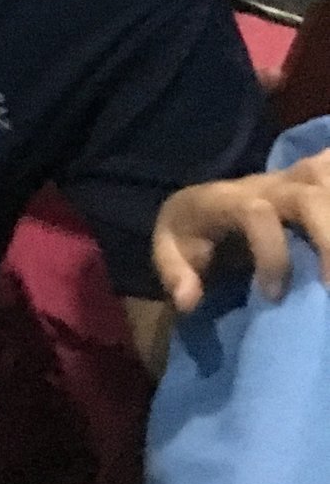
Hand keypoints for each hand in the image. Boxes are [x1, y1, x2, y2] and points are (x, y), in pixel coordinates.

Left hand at [153, 150, 329, 310]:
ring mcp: (301, 183)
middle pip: (312, 196)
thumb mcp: (170, 247)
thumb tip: (188, 300)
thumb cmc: (192, 230)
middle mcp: (273, 185)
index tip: (272, 295)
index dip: (271, 254)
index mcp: (232, 198)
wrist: (205, 202)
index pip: (257, 214)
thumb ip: (174, 271)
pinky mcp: (320, 188)